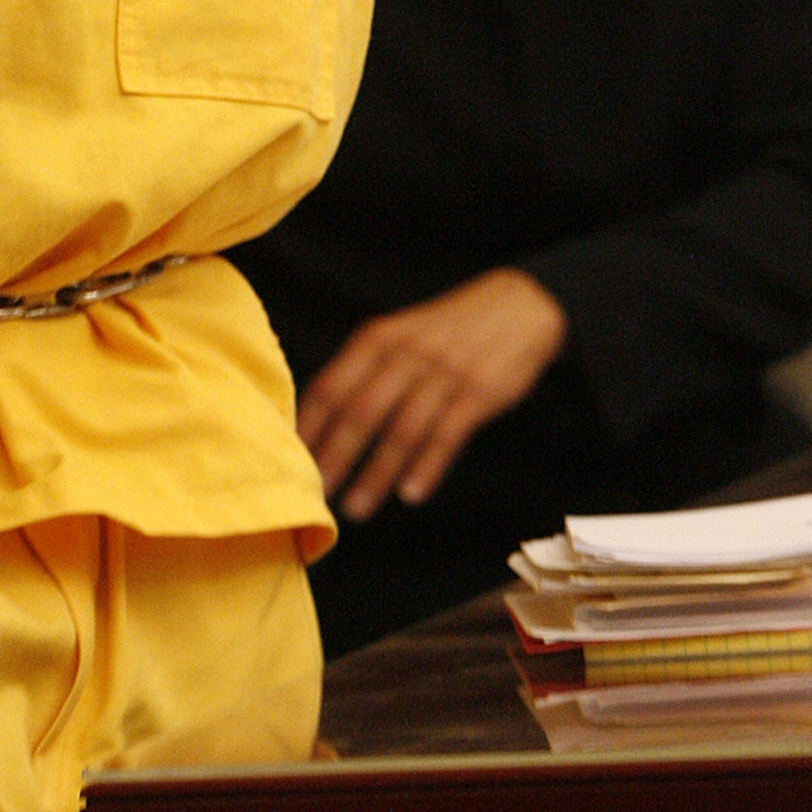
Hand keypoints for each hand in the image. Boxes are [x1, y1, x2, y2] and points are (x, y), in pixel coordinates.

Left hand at [295, 270, 568, 517]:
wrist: (520, 304)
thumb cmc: (448, 328)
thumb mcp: (402, 332)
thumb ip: (368, 368)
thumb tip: (324, 418)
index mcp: (378, 338)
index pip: (330, 385)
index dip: (309, 426)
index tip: (290, 459)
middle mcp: (406, 354)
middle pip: (359, 413)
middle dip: (334, 458)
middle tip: (315, 495)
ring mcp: (443, 374)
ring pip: (401, 431)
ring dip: (376, 474)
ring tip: (356, 507)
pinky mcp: (478, 393)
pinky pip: (446, 436)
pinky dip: (427, 467)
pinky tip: (410, 493)